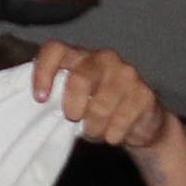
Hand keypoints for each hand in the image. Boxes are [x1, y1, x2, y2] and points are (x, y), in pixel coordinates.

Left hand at [26, 41, 172, 153]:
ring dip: (94, 127)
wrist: (141, 123)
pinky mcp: (144, 93)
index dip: (43, 72)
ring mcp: (127, 74)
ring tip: (96, 131)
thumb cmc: (99, 110)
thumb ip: (58, 96)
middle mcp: (104, 58)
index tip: (41, 98)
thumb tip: (41, 106)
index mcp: (81, 56)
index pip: (55, 50)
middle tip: (73, 119)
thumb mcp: (74, 100)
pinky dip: (112, 135)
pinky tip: (114, 134)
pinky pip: (121, 120)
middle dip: (73, 107)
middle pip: (80, 78)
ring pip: (100, 106)